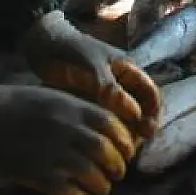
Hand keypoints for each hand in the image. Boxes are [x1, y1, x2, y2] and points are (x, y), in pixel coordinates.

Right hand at [0, 84, 137, 194]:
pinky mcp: (38, 174)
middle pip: (106, 152)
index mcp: (73, 108)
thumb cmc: (13, 103)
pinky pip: (68, 191)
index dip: (124, 141)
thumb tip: (98, 129)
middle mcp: (69, 129)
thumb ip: (75, 111)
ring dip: (101, 184)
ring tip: (101, 188)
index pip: (113, 126)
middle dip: (117, 166)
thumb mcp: (52, 96)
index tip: (127, 151)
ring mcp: (54, 153)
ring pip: (92, 174)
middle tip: (117, 173)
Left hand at [22, 12, 162, 138]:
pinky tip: (97, 143)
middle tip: (130, 146)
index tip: (147, 131)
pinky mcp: (87, 105)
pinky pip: (100, 122)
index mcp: (127, 71)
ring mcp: (103, 96)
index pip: (150, 93)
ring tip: (115, 148)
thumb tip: (135, 115)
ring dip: (120, 133)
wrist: (42, 46)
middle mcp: (119, 86)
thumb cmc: (72, 51)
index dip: (153, 112)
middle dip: (137, 128)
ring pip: (120, 119)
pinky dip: (102, 133)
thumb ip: (112, 90)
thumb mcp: (93, 68)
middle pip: (137, 110)